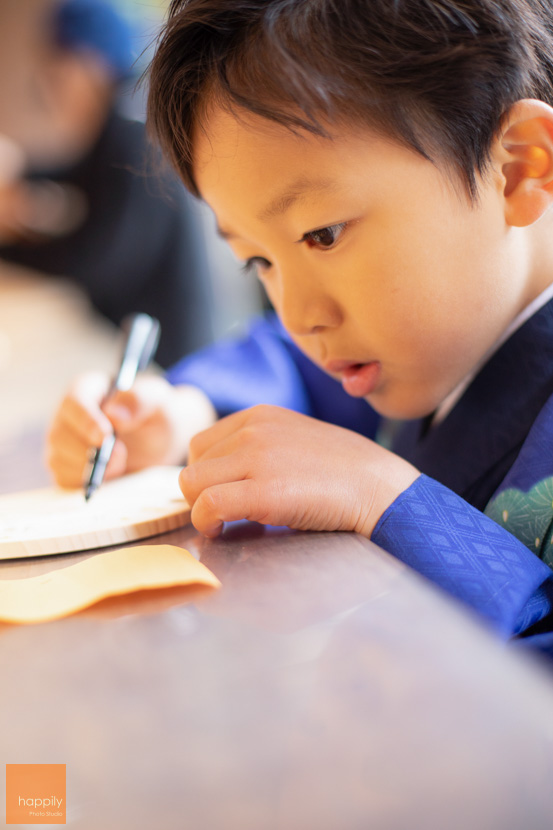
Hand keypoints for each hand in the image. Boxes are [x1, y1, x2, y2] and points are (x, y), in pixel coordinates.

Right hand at [46, 371, 216, 486]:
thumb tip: (113, 415)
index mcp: (86, 389)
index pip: (74, 402)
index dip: (86, 420)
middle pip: (59, 434)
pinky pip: (64, 478)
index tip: (105, 436)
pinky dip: (84, 482)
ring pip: (59, 459)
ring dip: (88, 468)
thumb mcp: (156, 399)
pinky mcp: (67, 466)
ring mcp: (64, 442)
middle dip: (88, 450)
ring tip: (119, 465)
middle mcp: (68, 415)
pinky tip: (108, 475)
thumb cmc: (155, 412)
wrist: (160, 439)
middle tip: (120, 455)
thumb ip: (138, 400)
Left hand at [180, 405, 419, 537]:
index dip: (206, 475)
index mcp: (259, 415)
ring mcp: (257, 458)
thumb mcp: (295, 439)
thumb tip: (227, 475)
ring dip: (202, 509)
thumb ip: (260, 447)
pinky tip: (224, 530)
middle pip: (193, 465)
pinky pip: (207, 506)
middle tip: (228, 514)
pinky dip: (206, 523)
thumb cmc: (344, 471)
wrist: (380, 486)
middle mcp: (253, 430)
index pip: (201, 444)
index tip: (225, 494)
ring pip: (192, 484)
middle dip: (203, 493)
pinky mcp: (263, 491)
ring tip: (228, 522)